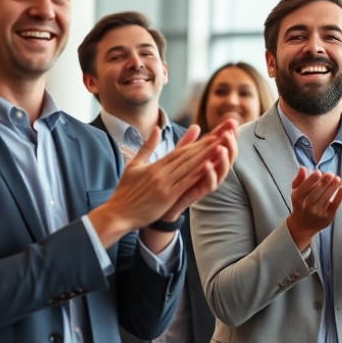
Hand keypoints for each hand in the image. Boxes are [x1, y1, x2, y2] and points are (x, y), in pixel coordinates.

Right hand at [89, 119, 238, 248]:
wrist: (116, 214)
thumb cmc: (125, 191)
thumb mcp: (134, 164)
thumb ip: (148, 146)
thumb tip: (157, 128)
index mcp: (157, 164)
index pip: (182, 150)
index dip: (200, 141)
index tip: (214, 133)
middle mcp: (162, 171)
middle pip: (190, 154)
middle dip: (209, 143)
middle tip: (225, 132)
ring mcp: (165, 183)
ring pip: (190, 166)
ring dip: (208, 154)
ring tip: (223, 144)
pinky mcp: (167, 196)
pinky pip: (186, 182)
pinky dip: (198, 174)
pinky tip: (210, 166)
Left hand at [162, 119, 238, 219]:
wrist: (162, 204)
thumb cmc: (172, 181)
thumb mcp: (179, 158)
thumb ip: (187, 143)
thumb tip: (196, 125)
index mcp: (207, 160)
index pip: (220, 143)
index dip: (227, 132)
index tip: (232, 121)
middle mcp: (211, 170)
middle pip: (227, 155)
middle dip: (230, 144)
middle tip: (230, 132)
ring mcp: (207, 181)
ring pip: (222, 170)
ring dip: (223, 158)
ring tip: (221, 147)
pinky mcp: (200, 192)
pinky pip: (209, 184)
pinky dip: (210, 174)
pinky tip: (208, 165)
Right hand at [286, 168, 341, 250]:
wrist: (302, 226)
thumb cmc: (300, 204)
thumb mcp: (296, 192)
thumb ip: (299, 179)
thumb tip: (303, 168)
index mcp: (297, 197)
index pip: (305, 187)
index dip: (312, 179)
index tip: (319, 172)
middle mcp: (306, 205)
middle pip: (317, 191)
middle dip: (325, 181)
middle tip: (331, 174)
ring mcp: (317, 212)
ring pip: (327, 197)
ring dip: (333, 186)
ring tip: (338, 178)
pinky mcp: (327, 217)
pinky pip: (335, 204)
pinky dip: (339, 196)